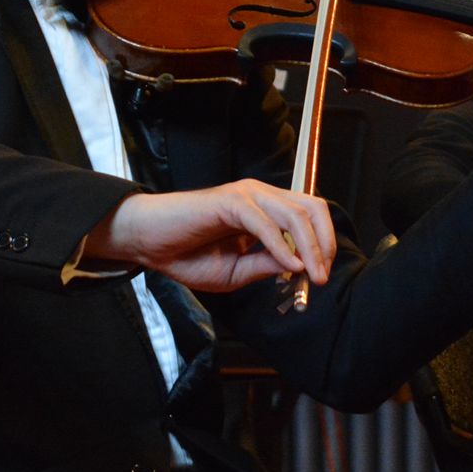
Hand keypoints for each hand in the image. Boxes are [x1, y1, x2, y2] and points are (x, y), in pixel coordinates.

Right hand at [86, 180, 336, 294]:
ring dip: (310, 247)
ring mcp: (246, 195)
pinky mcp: (229, 202)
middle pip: (311, 208)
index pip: (310, 216)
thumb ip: (267, 265)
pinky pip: (264, 223)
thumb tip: (301, 267)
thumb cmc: (185, 255)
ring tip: (311, 274)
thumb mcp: (236, 271)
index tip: (322, 276)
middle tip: (323, 276)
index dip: (324, 244)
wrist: (147, 243)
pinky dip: (280, 246)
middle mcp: (260, 196)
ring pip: (294, 213)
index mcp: (266, 209)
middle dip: (325, 243)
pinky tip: (287, 266)